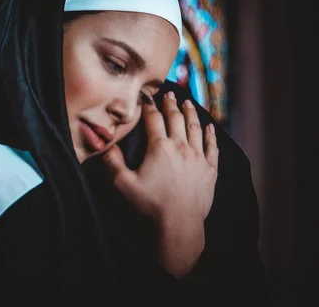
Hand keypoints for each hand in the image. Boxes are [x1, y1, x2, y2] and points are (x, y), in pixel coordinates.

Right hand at [102, 91, 217, 275]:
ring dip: (191, 114)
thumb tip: (106, 144)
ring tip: (188, 103)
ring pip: (195, 129)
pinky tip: (210, 127)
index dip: (149, 106)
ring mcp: (198, 158)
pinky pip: (212, 147)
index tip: (147, 97)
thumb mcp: (122, 184)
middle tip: (169, 93)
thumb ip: (112, 162)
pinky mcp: (210, 171)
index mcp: (159, 148)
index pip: (154, 120)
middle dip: (171, 104)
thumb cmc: (149, 206)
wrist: (178, 226)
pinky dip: (211, 135)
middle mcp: (181, 148)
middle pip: (176, 119)